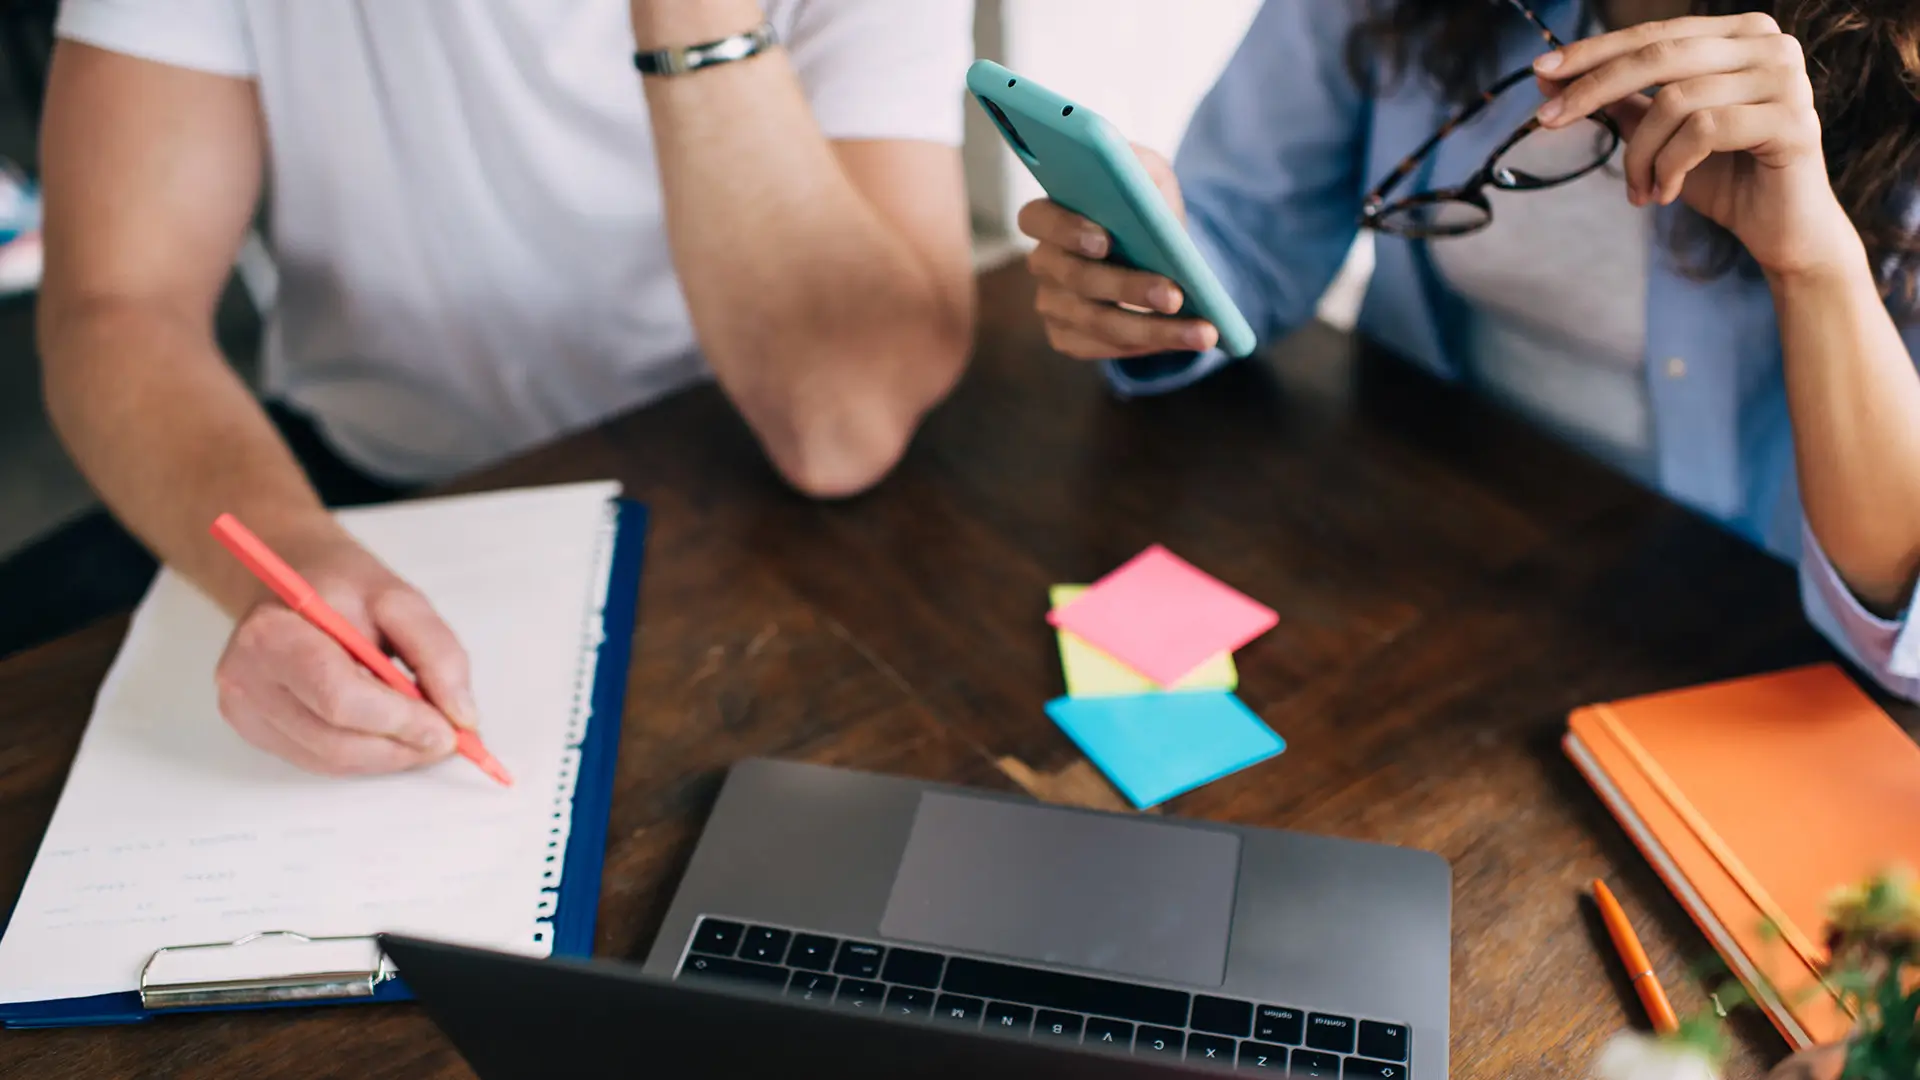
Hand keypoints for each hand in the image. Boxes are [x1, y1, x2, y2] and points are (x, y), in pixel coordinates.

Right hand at [213, 531, 478, 775]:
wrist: (292, 583)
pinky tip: (386, 732)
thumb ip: (437, 653)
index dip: (399, 721)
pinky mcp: (254, 730)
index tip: (447, 730)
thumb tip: (460, 714)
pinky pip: (318, 761)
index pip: (339, 696)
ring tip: (421, 734)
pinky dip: (364, 756)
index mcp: (273, 634)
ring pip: (329, 759)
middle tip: (446, 739)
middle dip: (399, 746)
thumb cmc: (342, 588)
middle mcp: (247, 677)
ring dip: (387, 756)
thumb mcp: (401, 600)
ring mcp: (245, 710)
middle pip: (333, 739)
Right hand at [1015, 143, 1220, 359]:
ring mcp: (1052, 303)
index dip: (1066, 229)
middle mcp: (1044, 262)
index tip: (1105, 240)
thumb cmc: (1144, 206)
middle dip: (1129, 288)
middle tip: (1175, 296)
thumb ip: (1138, 168)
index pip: (1036, 219)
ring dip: (1154, 328)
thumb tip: (1139, 184)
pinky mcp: (1067, 336)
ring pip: (1098, 323)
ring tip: (1202, 331)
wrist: (1154, 250)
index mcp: (1050, 215)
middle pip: (1078, 279)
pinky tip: (1184, 340)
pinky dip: (1148, 346)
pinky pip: (1104, 349)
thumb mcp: (1148, 175)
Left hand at [1535, 13, 1860, 277]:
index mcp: (1740, 35)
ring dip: (1639, 153)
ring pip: (1676, 101)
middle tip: (1548, 119)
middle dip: (1593, 88)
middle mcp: (1769, 45)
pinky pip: (1703, 131)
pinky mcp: (1792, 121)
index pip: (1655, 34)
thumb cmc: (1722, 177)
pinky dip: (1670, 166)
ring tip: (1637, 189)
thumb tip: (1550, 77)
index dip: (1594, 52)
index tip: (1540, 72)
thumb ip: (1619, 99)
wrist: (1781, 231)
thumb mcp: (1660, 132)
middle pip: (1660, 56)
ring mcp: (1786, 79)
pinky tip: (1665, 194)